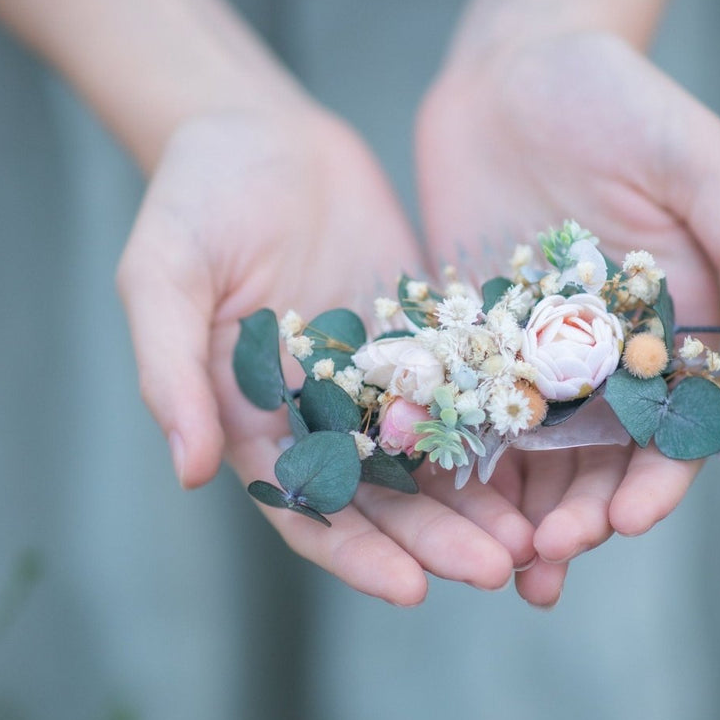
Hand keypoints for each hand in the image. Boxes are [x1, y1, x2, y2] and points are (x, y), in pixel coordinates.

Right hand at [117, 102, 534, 604]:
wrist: (255, 130)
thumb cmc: (192, 201)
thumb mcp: (164, 277)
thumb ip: (170, 369)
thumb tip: (188, 469)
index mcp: (253, 424)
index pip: (309, 513)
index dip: (359, 557)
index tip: (414, 588)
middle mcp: (321, 419)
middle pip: (388, 504)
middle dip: (443, 542)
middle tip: (503, 567)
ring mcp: (378, 383)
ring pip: (438, 463)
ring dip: (484, 504)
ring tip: (542, 535)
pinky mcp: (425, 342)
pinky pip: (470, 395)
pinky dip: (505, 431)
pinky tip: (554, 454)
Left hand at [416, 30, 719, 604]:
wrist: (521, 62)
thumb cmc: (623, 99)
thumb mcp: (694, 156)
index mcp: (674, 328)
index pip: (674, 429)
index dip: (655, 481)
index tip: (624, 520)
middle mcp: (608, 354)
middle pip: (599, 461)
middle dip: (577, 518)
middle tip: (543, 562)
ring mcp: (535, 351)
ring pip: (530, 455)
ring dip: (515, 515)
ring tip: (491, 568)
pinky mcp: (471, 334)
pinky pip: (462, 407)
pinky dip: (453, 458)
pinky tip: (427, 499)